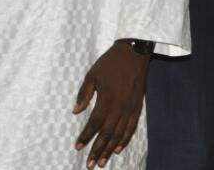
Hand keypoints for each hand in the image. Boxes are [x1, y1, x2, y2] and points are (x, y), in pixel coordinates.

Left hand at [72, 42, 149, 167]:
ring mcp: (130, 109)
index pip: (94, 124)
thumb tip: (76, 111)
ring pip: (119, 135)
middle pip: (107, 134)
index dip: (86, 137)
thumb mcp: (92, 75)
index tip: (78, 147)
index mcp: (106, 100)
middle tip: (90, 164)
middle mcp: (119, 108)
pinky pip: (131, 128)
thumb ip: (84, 94)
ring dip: (110, 150)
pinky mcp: (137, 108)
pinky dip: (125, 140)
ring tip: (102, 162)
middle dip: (97, 150)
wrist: (133, 54)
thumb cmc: (109, 63)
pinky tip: (118, 149)